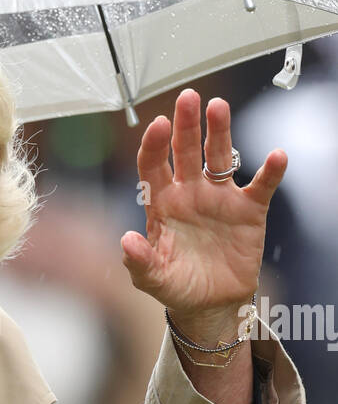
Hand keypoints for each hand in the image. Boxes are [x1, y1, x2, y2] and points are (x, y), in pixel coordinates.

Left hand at [120, 88, 286, 345]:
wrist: (210, 305)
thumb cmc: (177, 287)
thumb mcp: (152, 279)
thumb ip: (139, 261)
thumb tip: (127, 240)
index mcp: (162, 204)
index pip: (154, 167)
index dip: (154, 145)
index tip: (157, 125)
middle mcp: (190, 193)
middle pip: (186, 151)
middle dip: (186, 125)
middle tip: (188, 98)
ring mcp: (219, 198)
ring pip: (220, 157)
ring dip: (220, 133)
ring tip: (219, 107)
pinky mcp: (248, 210)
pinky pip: (260, 185)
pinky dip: (270, 172)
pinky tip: (276, 157)